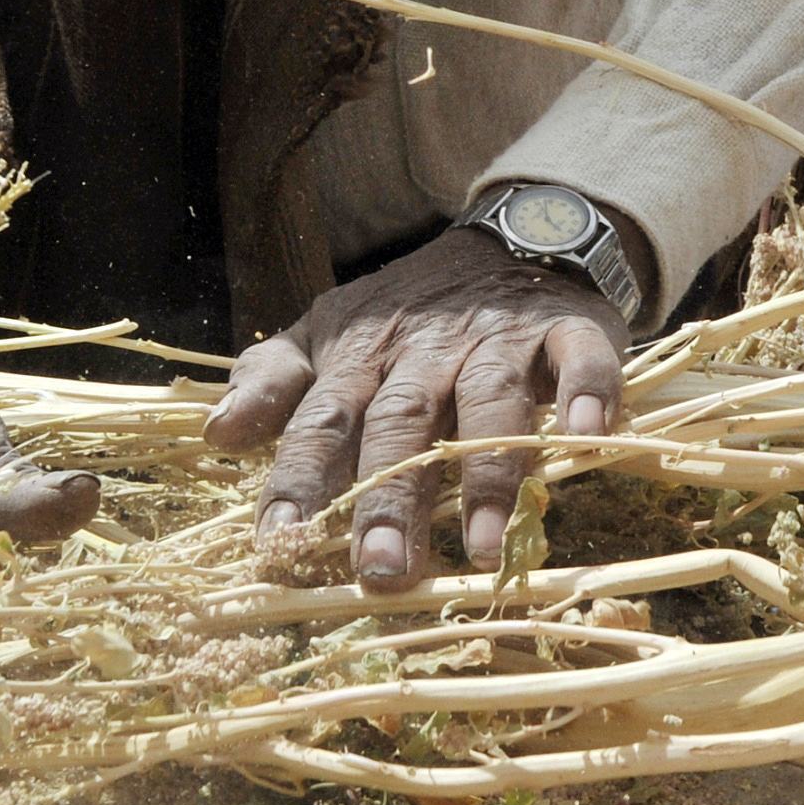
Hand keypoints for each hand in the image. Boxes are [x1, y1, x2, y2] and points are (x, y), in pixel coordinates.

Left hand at [200, 220, 641, 591]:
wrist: (515, 232)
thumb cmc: (412, 310)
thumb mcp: (330, 332)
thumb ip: (275, 381)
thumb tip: (217, 432)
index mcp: (360, 357)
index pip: (321, 422)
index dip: (299, 481)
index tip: (281, 544)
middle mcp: (425, 351)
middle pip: (400, 425)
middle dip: (388, 498)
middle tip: (380, 572)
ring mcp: (499, 339)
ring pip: (488, 403)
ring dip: (486, 471)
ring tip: (481, 544)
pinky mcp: (569, 328)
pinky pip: (580, 359)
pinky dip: (586, 393)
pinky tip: (585, 436)